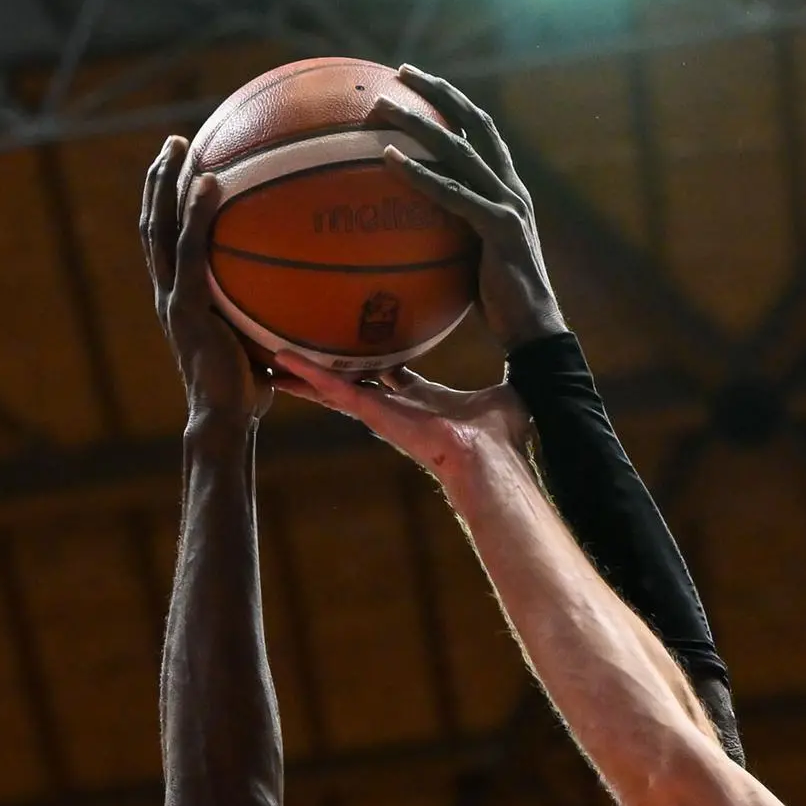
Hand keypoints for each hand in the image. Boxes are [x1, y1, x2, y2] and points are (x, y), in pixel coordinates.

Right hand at [139, 136, 267, 427]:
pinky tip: (210, 181)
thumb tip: (309, 292)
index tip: (183, 170)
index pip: (165, 242)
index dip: (167, 205)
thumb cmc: (249, 391)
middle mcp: (168, 293)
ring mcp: (172, 298)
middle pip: (152, 224)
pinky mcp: (187, 306)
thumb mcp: (256, 342)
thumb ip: (267, 312)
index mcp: (179, 300)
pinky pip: (190, 249)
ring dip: (167, 182)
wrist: (226, 421)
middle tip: (175, 142)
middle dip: (158, 180)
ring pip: (158, 228)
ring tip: (180, 146)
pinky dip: (194, 212)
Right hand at [269, 349, 528, 480]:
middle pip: (351, 383)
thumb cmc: (504, 437)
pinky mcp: (375, 413)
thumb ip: (508, 375)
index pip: (388, 377)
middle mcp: (396, 408)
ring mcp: (382, 413)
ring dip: (303, 374)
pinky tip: (281, 357)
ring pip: (333, 387)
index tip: (354, 345)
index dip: (371, 363)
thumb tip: (534, 356)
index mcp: (423, 402)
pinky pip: (336, 388)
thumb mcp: (505, 395)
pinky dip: (309, 373)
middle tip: (295, 355)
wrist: (494, 460)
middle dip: (324, 372)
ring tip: (270, 358)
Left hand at [367, 67, 564, 349]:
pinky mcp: (500, 229)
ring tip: (383, 108)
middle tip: (402, 73)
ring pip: (459, 150)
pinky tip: (387, 160)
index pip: (482, 132)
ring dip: (419, 124)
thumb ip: (451, 233)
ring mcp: (508, 205)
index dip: (454, 103)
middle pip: (475, 124)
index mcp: (508, 190)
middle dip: (439, 93)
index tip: (421, 84)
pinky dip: (419, 174)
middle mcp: (511, 188)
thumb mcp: (472, 258)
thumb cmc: (499, 303)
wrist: (534, 331)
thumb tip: (407, 232)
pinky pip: (452, 194)